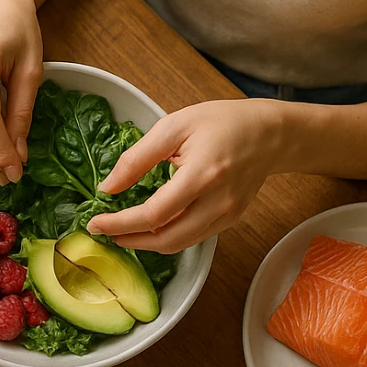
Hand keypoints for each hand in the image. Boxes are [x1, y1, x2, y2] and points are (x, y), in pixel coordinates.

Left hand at [86, 100, 285, 251]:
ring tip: (123, 231)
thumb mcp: (174, 126)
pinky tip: (152, 226)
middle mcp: (218, 202)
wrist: (270, 133)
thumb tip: (107, 187)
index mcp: (203, 175)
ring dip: (147, 244)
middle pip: (167, 240)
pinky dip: (168, 237)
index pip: (154, 214)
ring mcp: (227, 214)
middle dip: (130, 241)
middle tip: (105, 231)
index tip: (96, 223)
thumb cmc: (222, 122)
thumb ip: (138, 157)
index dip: (121, 223)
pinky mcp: (231, 219)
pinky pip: (194, 238)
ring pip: (180, 244)